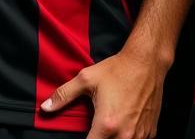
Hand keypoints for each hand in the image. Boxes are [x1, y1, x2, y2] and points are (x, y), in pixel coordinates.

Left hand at [41, 48, 167, 138]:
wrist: (146, 63)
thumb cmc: (117, 70)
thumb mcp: (86, 79)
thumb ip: (64, 95)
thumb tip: (45, 108)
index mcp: (106, 125)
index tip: (81, 135)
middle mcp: (125, 135)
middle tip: (94, 130)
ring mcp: (140, 136)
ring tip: (108, 127)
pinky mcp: (150, 133)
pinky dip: (127, 138)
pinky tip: (123, 125)